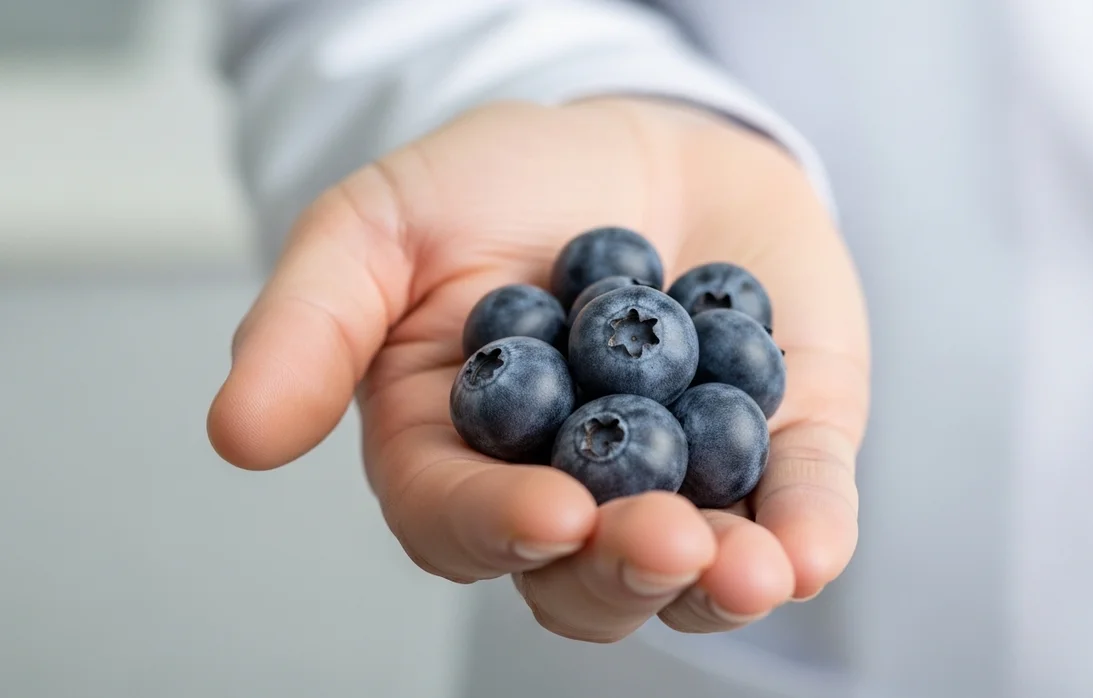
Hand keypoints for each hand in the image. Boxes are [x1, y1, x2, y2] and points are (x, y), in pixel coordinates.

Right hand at [208, 98, 868, 641]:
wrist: (644, 141)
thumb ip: (312, 321)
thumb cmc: (503, 185)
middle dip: (620, 567)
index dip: (499, 527)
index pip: (463, 521)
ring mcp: (681, 480)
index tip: (547, 513)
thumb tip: (237, 434)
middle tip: (660, 538)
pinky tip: (806, 550)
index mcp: (460, 454)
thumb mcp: (384, 224)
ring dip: (719, 580)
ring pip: (690, 572)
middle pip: (582, 576)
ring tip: (748, 568)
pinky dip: (807, 533)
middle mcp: (570, 490)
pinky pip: (799, 510)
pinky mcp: (780, 446)